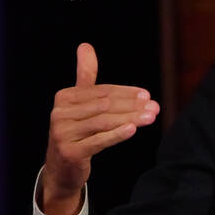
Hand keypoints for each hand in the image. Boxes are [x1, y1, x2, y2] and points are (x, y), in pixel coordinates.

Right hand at [41, 43, 159, 214]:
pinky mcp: (70, 152)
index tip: (146, 95)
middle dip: (131, 105)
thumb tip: (85, 45)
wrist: (62, 169)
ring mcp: (63, 133)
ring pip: (104, 122)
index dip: (125, 93)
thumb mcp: (79, 104)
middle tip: (154, 106)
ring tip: (150, 116)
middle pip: (104, 106)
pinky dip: (116, 134)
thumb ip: (85, 76)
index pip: (101, 91)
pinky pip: (98, 141)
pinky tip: (133, 129)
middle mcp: (60, 113)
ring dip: (130, 118)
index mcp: (64, 98)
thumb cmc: (76, 132)